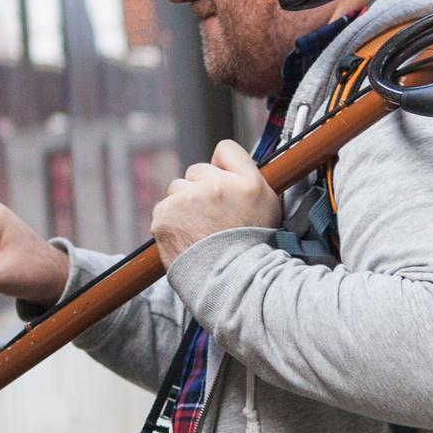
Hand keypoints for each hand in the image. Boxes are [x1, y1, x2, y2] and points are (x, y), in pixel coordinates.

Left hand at [153, 142, 280, 264]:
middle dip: (201, 189)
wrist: (228, 284)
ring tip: (200, 231)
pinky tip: (187, 238)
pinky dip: (171, 222)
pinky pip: (164, 209)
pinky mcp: (164, 217)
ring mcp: (187, 200)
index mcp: (245, 181)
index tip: (225, 188)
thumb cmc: (251, 246)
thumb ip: (246, 173)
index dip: (223, 168)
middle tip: (214, 218)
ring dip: (184, 205)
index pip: (225, 149)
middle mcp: (215, 185)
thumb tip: (222, 155)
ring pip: (177, 189)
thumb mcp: (268, 204)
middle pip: (196, 171)